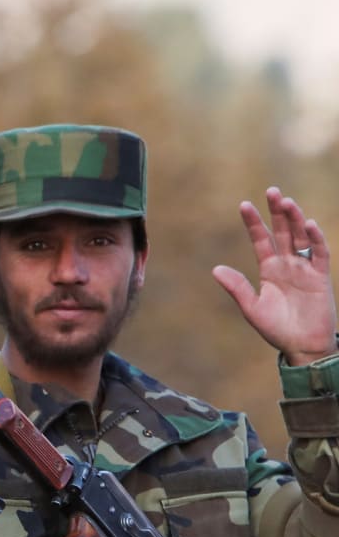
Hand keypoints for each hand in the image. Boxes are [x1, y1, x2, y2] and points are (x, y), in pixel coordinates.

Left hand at [212, 187, 337, 365]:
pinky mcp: (320, 277)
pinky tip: (309, 225)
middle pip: (281, 232)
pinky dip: (316, 239)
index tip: (244, 205)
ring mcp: (304, 268)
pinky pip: (320, 254)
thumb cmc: (276, 328)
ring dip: (294, 219)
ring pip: (300, 237)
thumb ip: (237, 287)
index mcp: (269, 269)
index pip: (260, 239)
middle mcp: (287, 264)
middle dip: (276, 212)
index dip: (253, 223)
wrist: (302, 346)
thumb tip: (215, 268)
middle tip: (271, 190)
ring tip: (286, 201)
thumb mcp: (252, 307)